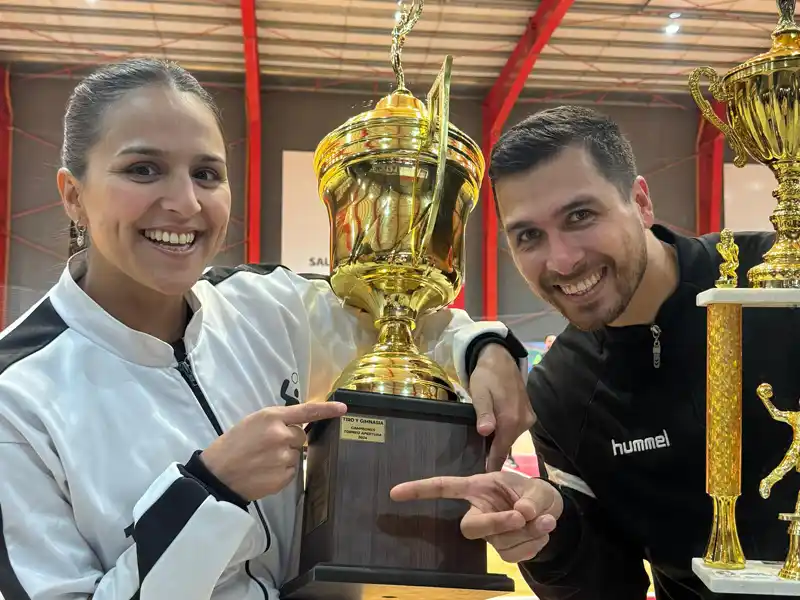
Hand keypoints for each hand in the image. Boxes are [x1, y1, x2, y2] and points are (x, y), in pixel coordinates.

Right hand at [201, 401, 346, 500]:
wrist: (218, 474)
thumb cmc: (233, 445)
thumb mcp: (252, 422)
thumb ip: (276, 421)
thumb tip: (298, 426)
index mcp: (271, 417)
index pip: (305, 411)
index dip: (326, 410)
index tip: (343, 409)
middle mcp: (281, 435)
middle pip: (301, 436)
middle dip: (290, 440)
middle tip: (267, 446)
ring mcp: (284, 458)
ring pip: (297, 454)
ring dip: (285, 456)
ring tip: (263, 461)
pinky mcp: (284, 477)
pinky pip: (292, 471)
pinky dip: (282, 471)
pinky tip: (265, 472)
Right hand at [391, 471, 561, 562]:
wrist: (551, 511)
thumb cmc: (533, 492)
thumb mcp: (536, 487)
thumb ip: (532, 497)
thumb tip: (523, 513)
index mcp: (478, 488)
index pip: (444, 488)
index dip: (420, 490)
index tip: (395, 493)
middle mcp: (478, 511)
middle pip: (470, 527)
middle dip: (496, 524)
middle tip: (521, 516)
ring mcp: (489, 535)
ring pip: (501, 542)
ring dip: (529, 533)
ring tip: (545, 519)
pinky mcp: (502, 551)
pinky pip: (515, 555)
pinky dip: (535, 544)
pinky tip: (540, 532)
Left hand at [469, 343, 535, 470]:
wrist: (500, 358)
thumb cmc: (486, 376)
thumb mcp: (479, 393)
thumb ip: (483, 413)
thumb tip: (486, 432)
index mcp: (511, 419)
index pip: (501, 450)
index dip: (493, 464)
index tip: (486, 479)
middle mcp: (524, 422)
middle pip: (507, 445)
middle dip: (496, 456)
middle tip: (481, 467)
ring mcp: (528, 418)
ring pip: (512, 438)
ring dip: (501, 445)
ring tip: (486, 454)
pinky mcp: (529, 414)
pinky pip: (516, 430)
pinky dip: (506, 434)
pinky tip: (495, 437)